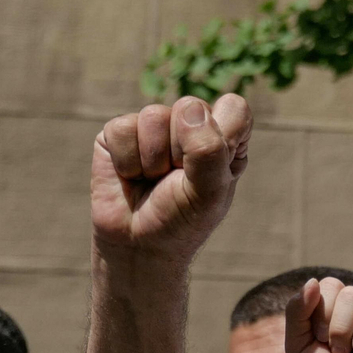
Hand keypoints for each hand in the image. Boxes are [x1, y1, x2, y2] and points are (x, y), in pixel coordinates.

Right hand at [90, 94, 251, 262]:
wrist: (138, 245)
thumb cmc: (182, 220)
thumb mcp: (208, 192)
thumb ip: (209, 150)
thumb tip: (188, 109)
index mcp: (225, 137)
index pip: (233, 108)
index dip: (220, 136)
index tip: (210, 170)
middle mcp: (191, 125)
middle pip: (189, 107)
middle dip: (180, 151)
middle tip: (175, 180)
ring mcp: (155, 126)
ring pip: (153, 116)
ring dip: (152, 160)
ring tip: (151, 179)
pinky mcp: (120, 132)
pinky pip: (122, 129)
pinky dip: (127, 162)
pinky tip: (130, 176)